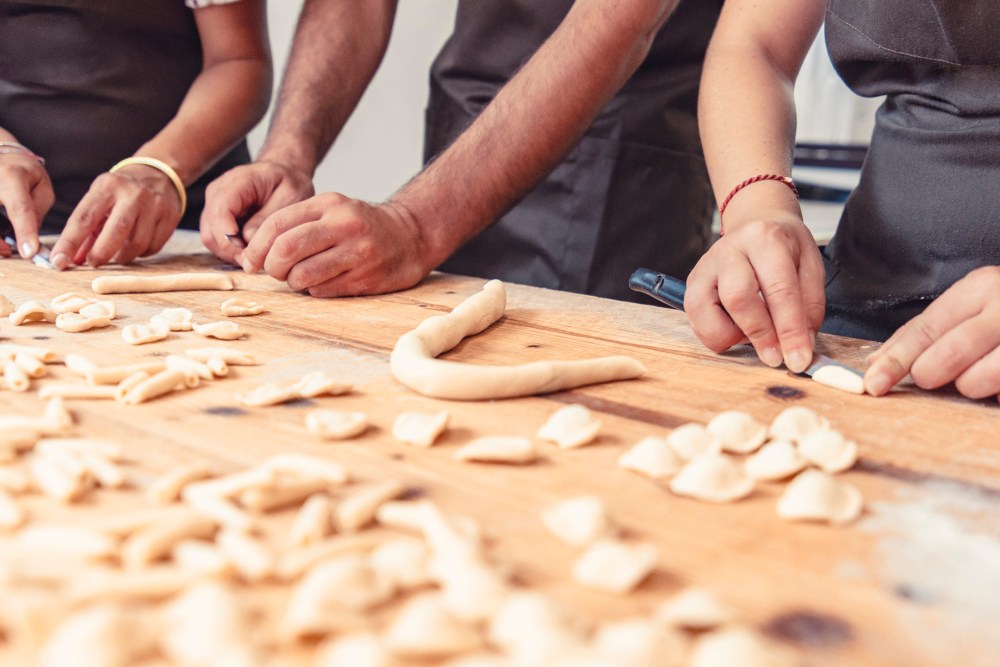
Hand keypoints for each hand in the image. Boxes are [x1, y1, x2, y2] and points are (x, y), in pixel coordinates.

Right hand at [0, 151, 53, 258]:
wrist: (1, 156)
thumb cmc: (24, 173)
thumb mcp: (41, 187)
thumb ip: (37, 212)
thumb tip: (32, 240)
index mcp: (12, 176)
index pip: (19, 208)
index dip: (24, 231)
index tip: (30, 252)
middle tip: (11, 252)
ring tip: (4, 249)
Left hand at [50, 164, 181, 268]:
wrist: (158, 174)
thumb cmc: (120, 192)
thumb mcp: (99, 199)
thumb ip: (86, 230)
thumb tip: (73, 259)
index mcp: (108, 186)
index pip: (84, 218)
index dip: (70, 243)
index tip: (59, 262)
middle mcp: (133, 194)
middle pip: (116, 231)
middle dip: (101, 253)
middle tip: (93, 263)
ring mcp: (155, 205)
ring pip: (137, 244)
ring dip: (122, 256)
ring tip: (116, 254)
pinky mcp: (171, 217)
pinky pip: (153, 247)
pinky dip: (140, 253)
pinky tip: (135, 247)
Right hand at [200, 160, 313, 263]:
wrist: (284, 171)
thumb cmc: (289, 181)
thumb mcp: (289, 196)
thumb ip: (268, 217)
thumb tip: (248, 240)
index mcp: (236, 183)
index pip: (220, 213)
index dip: (229, 238)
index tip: (249, 254)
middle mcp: (218, 193)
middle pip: (211, 231)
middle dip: (232, 251)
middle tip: (257, 262)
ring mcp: (214, 205)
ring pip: (211, 239)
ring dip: (231, 253)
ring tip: (257, 257)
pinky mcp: (217, 217)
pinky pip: (217, 240)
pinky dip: (232, 250)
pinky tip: (251, 251)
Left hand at [239, 192, 436, 296]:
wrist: (411, 236)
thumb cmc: (362, 226)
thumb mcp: (333, 209)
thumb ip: (299, 223)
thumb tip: (257, 254)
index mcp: (330, 204)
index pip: (278, 223)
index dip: (257, 246)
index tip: (251, 261)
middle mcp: (343, 226)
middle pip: (287, 248)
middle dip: (272, 266)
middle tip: (274, 272)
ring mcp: (357, 253)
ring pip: (303, 275)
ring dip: (293, 282)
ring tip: (301, 278)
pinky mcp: (366, 278)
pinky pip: (323, 291)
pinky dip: (314, 290)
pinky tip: (324, 282)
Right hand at [685, 216, 825, 371]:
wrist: (756, 223)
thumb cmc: (784, 248)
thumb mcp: (810, 267)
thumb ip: (810, 306)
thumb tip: (802, 344)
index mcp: (765, 239)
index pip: (779, 289)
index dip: (790, 330)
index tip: (799, 359)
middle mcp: (730, 250)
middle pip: (738, 298)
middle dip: (760, 335)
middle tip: (776, 357)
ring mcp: (706, 266)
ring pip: (706, 311)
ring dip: (731, 336)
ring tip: (752, 336)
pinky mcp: (692, 283)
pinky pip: (695, 319)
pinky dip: (716, 335)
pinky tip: (736, 328)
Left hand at [865, 266, 999, 400]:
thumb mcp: (971, 305)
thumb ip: (926, 332)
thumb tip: (877, 363)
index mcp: (981, 288)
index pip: (925, 328)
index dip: (896, 359)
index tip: (872, 384)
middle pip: (950, 353)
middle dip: (930, 373)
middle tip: (930, 377)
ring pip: (979, 380)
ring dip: (970, 386)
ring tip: (979, 374)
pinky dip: (998, 394)